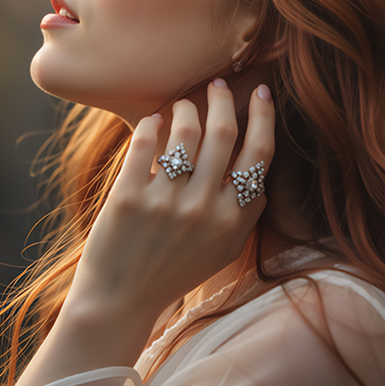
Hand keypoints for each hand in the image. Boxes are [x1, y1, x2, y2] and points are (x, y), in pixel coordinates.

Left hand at [61, 80, 276, 332]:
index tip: (261, 93)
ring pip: (185, 132)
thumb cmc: (172, 275)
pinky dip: (151, 124)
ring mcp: (164, 202)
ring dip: (187, 108)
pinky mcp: (127, 196)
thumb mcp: (222, 254)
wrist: (120, 300)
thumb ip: (245, 218)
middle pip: (224, 133)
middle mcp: (202, 208)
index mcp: (230, 219)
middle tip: (218, 85)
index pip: (259, 155)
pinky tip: (153, 121)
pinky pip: (144, 143)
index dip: (263, 117)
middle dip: (223, 99)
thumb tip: (261, 182)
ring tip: (183, 105)